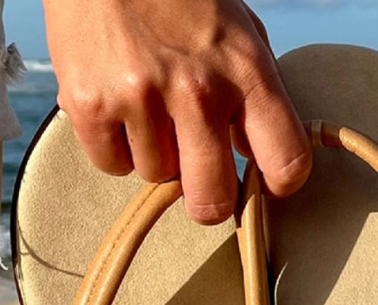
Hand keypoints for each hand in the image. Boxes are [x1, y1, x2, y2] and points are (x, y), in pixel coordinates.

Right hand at [43, 0, 311, 224]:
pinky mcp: (90, 105)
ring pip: (157, 176)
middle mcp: (197, 89)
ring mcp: (141, 98)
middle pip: (212, 201)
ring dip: (156, 154)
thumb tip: (255, 156)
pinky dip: (115, 147)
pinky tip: (117, 108)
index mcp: (246, 69)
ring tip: (148, 106)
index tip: (262, 183)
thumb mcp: (237, 31)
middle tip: (201, 182)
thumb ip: (254, 95)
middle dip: (207, 200)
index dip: (278, 185)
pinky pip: (113, 165)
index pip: (286, 162)